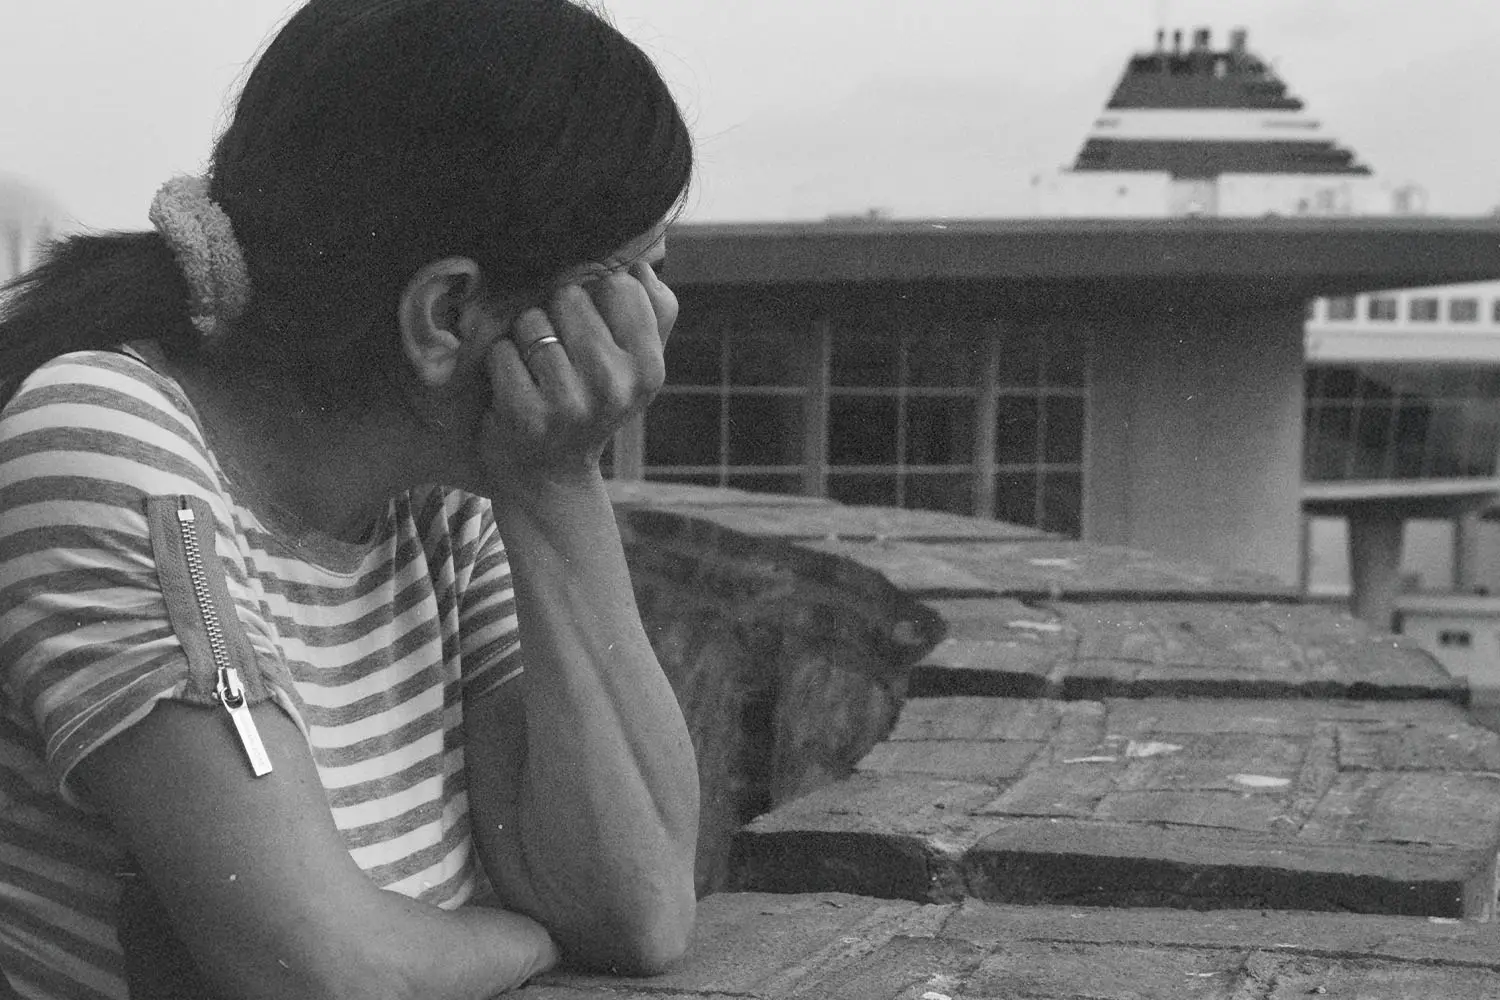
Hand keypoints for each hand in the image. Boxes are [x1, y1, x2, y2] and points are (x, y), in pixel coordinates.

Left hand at [478, 261, 676, 499]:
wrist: (551, 475)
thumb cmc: (593, 403)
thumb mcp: (637, 364)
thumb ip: (652, 310)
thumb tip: (641, 264)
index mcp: (649, 367)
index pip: (618, 285)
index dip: (597, 295)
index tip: (592, 325)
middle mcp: (614, 385)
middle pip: (569, 296)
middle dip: (556, 315)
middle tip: (560, 353)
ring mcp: (569, 403)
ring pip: (531, 321)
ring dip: (525, 339)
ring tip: (536, 371)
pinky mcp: (524, 416)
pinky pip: (501, 352)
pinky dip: (500, 363)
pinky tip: (514, 387)